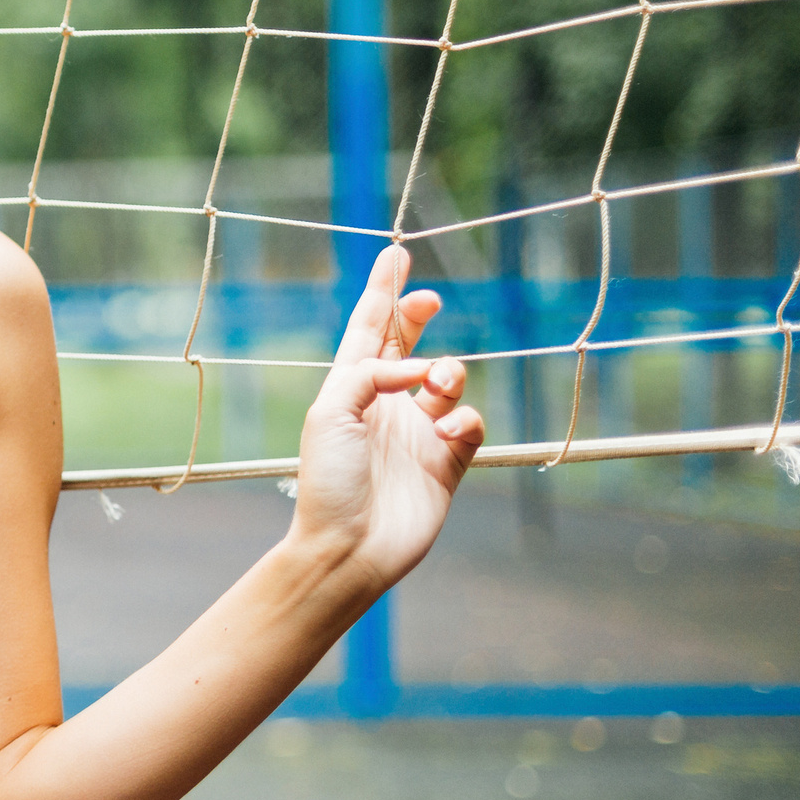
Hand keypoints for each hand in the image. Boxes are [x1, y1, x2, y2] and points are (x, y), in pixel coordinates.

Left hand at [287, 246, 483, 591]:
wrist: (350, 545)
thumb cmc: (329, 479)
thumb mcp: (332, 411)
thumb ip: (370, 374)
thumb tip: (418, 366)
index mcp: (351, 388)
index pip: (368, 329)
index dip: (383, 293)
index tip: (396, 255)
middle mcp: (385, 404)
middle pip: (408, 345)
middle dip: (418, 318)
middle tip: (428, 300)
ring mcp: (418, 431)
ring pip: (448, 380)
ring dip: (448, 371)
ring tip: (438, 383)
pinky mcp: (447, 460)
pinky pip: (469, 424)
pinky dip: (464, 417)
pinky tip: (447, 429)